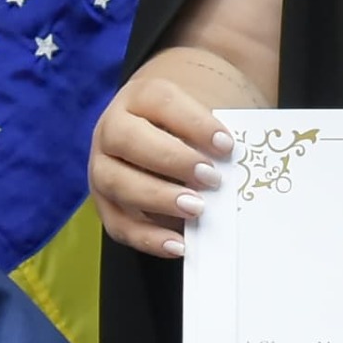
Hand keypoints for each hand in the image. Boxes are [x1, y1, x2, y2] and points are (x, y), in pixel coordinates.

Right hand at [89, 50, 253, 258]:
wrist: (161, 137)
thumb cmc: (190, 130)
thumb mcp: (201, 121)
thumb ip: (214, 138)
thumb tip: (240, 166)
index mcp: (139, 98)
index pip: (160, 101)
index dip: (194, 122)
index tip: (227, 145)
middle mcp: (112, 129)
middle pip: (128, 139)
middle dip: (172, 160)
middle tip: (211, 178)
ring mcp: (102, 167)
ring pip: (116, 182)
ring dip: (158, 198)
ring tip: (197, 209)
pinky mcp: (105, 204)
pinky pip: (118, 224)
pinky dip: (149, 238)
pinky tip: (180, 244)